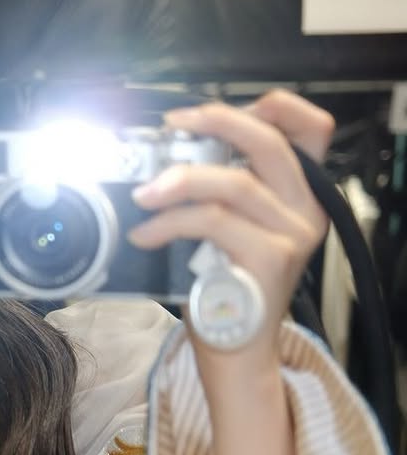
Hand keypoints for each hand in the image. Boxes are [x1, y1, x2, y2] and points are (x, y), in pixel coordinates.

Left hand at [127, 89, 334, 363]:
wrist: (236, 349)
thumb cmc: (225, 285)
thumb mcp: (231, 229)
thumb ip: (222, 191)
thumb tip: (171, 154)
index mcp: (300, 193)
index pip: (312, 128)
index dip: (270, 106)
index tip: (211, 112)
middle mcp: (305, 209)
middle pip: (270, 142)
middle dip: (216, 123)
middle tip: (171, 128)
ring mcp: (290, 234)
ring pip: (232, 183)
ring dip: (177, 182)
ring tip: (142, 195)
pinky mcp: (269, 259)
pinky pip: (211, 222)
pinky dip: (168, 223)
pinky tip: (144, 235)